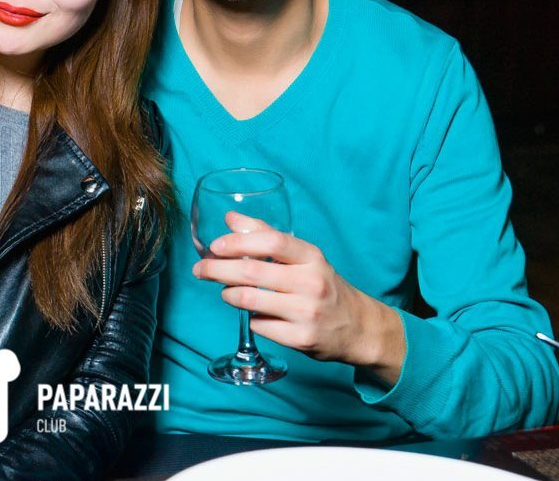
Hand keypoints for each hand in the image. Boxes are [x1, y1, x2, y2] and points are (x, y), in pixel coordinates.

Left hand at [192, 211, 404, 383]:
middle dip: (217, 269)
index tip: (215, 246)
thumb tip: (231, 219)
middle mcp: (311, 283)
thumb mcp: (303, 257)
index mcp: (312, 257)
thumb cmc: (323, 285)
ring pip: (249, 300)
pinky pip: (259, 325)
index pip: (272, 241)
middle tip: (200, 270)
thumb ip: (266, 235)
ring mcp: (307, 313)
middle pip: (252, 272)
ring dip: (228, 294)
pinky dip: (249, 318)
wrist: (358, 328)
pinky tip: (252, 313)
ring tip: (224, 291)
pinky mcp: (301, 339)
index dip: (239, 242)